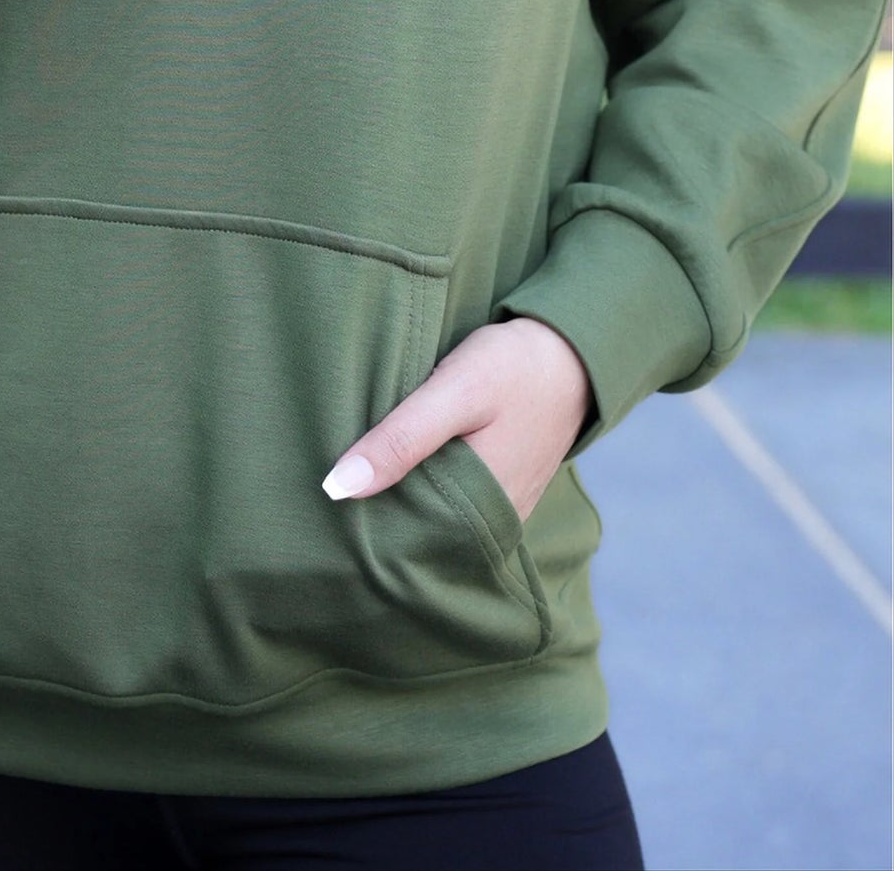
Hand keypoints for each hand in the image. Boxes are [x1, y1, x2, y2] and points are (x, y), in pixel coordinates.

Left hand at [320, 315, 593, 523]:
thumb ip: (400, 439)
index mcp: (479, 511)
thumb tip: (337, 488)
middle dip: (376, 515)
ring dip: (400, 498)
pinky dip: (425, 484)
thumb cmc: (513, 368)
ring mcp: (502, 508)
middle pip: (418, 531)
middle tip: (327, 492)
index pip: (403, 541)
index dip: (360, 526)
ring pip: (434, 515)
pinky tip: (397, 465)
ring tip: (354, 477)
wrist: (574, 351)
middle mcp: (493, 523)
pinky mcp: (503, 488)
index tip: (320, 509)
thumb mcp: (454, 392)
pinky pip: (454, 498)